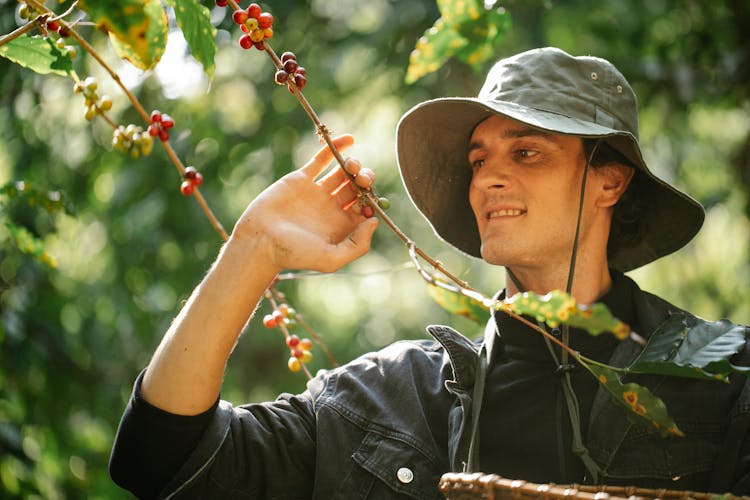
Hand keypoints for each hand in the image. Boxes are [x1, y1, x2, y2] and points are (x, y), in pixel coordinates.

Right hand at [230, 134, 378, 272]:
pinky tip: (349, 139)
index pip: (366, 207)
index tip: (371, 197)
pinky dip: (335, 148)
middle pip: (357, 188)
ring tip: (351, 166)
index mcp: (341, 226)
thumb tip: (374, 221)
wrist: (260, 241)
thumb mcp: (331, 259)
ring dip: (353, 165)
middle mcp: (331, 208)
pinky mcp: (301, 179)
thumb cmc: (293, 255)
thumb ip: (357, 245)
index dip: (373, 200)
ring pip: (342, 173)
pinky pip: (321, 160)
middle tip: (362, 179)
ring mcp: (316, 192)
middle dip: (365, 180)